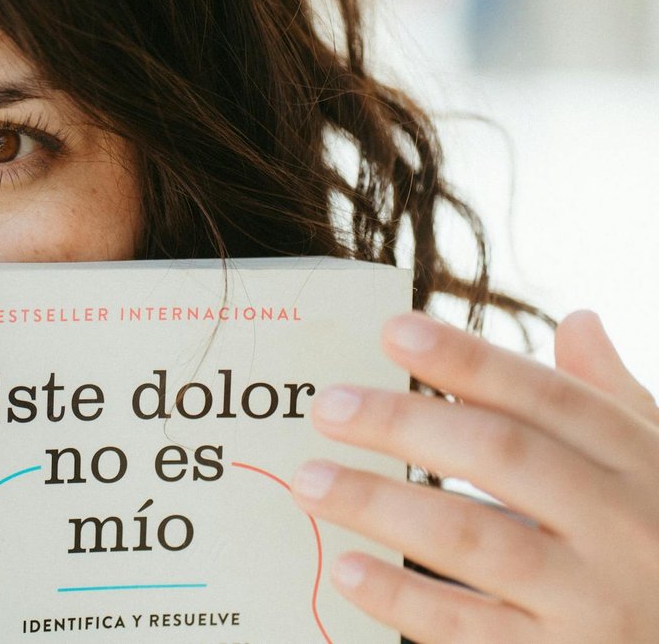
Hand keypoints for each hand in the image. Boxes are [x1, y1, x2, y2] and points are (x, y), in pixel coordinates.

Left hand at [287, 309, 658, 641]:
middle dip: (405, 424)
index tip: (391, 330)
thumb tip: (578, 321)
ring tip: (309, 480)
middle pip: (501, 455)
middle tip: (327, 406)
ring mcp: (594, 601)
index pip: (547, 396)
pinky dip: (403, 599)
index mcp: (642, 465)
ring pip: (473, 538)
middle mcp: (623, 527)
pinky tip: (345, 568)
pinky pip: (469, 629)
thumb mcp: (658, 473)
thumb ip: (612, 402)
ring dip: (379, 504)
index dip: (468, 359)